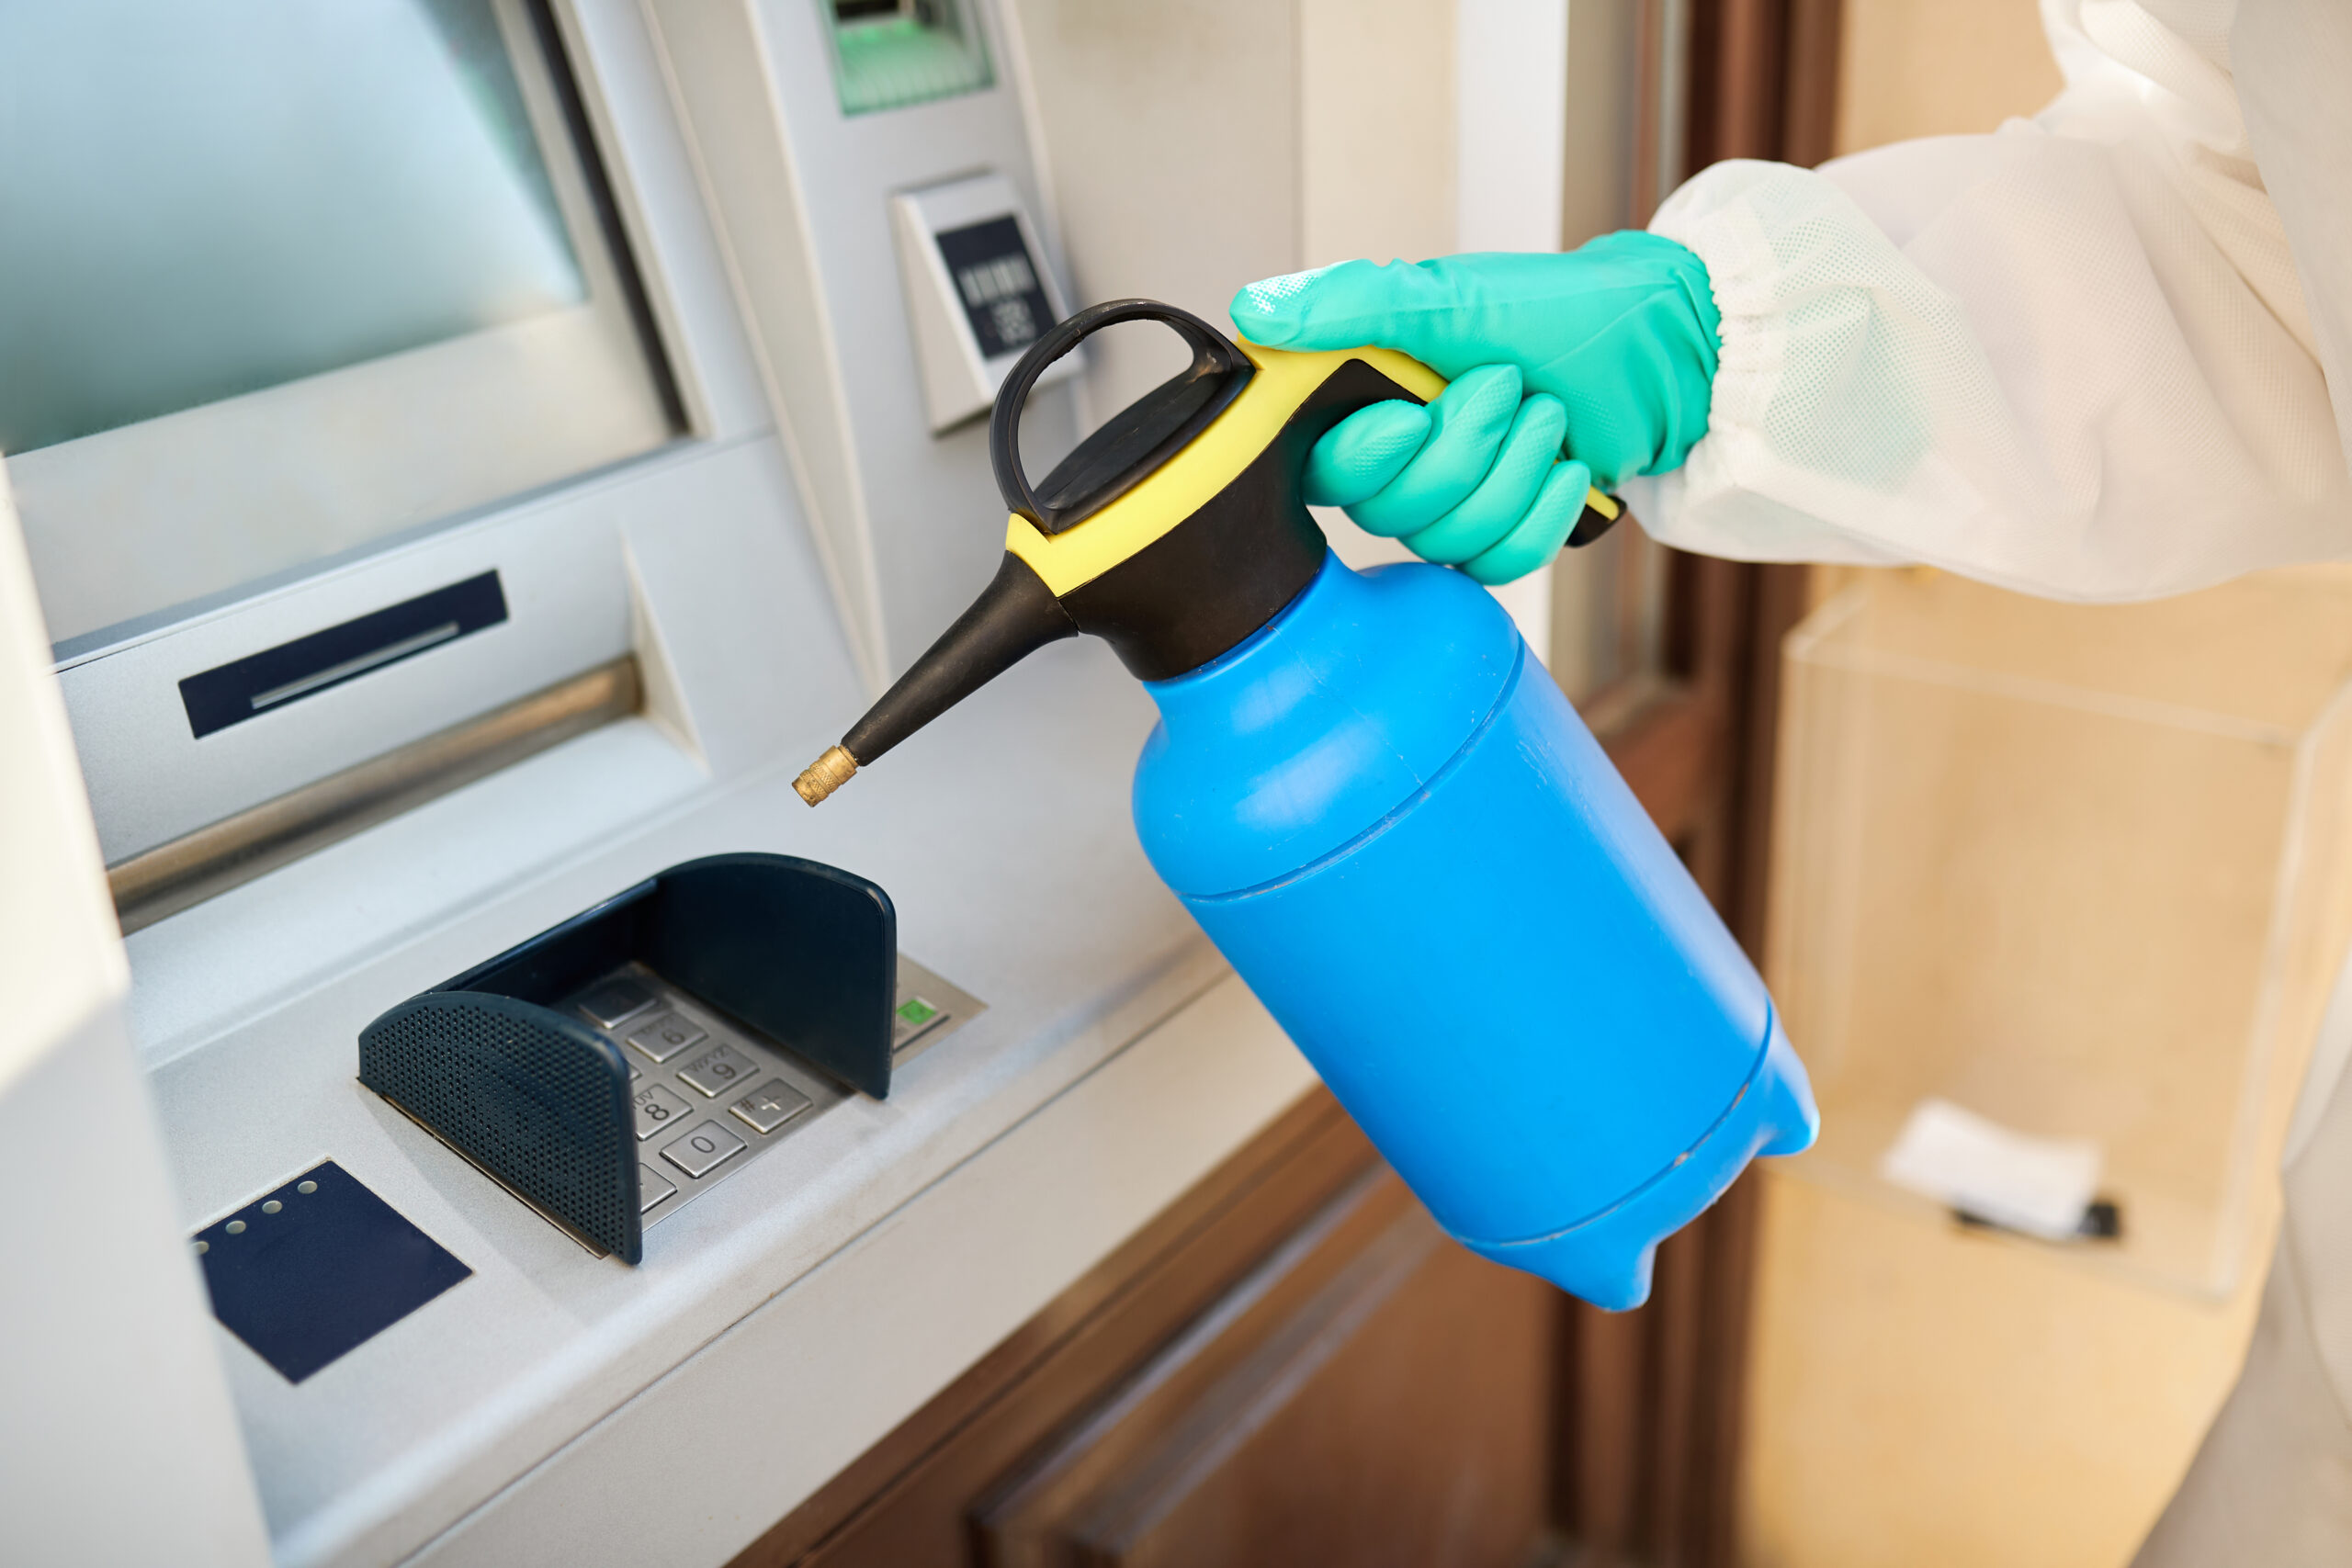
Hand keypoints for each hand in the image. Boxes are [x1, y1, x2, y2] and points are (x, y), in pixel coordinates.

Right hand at [1231, 231, 1719, 583]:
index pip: (1322, 470)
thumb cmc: (1563, 312)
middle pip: (1390, 514)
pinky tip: (1568, 467)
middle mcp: (1400, 459)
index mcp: (1371, 400)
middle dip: (1465, 448)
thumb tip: (1256, 312)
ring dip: (1513, 472)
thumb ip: (1353, 304)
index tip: (1410, 414)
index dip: (1364, 458)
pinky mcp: (1503, 535)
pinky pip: (1499, 566)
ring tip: (1548, 413)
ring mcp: (1454, 503)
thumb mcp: (1453, 295)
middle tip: (1507, 384)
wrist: (1664, 348)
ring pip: (1449, 541)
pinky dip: (1541, 514)